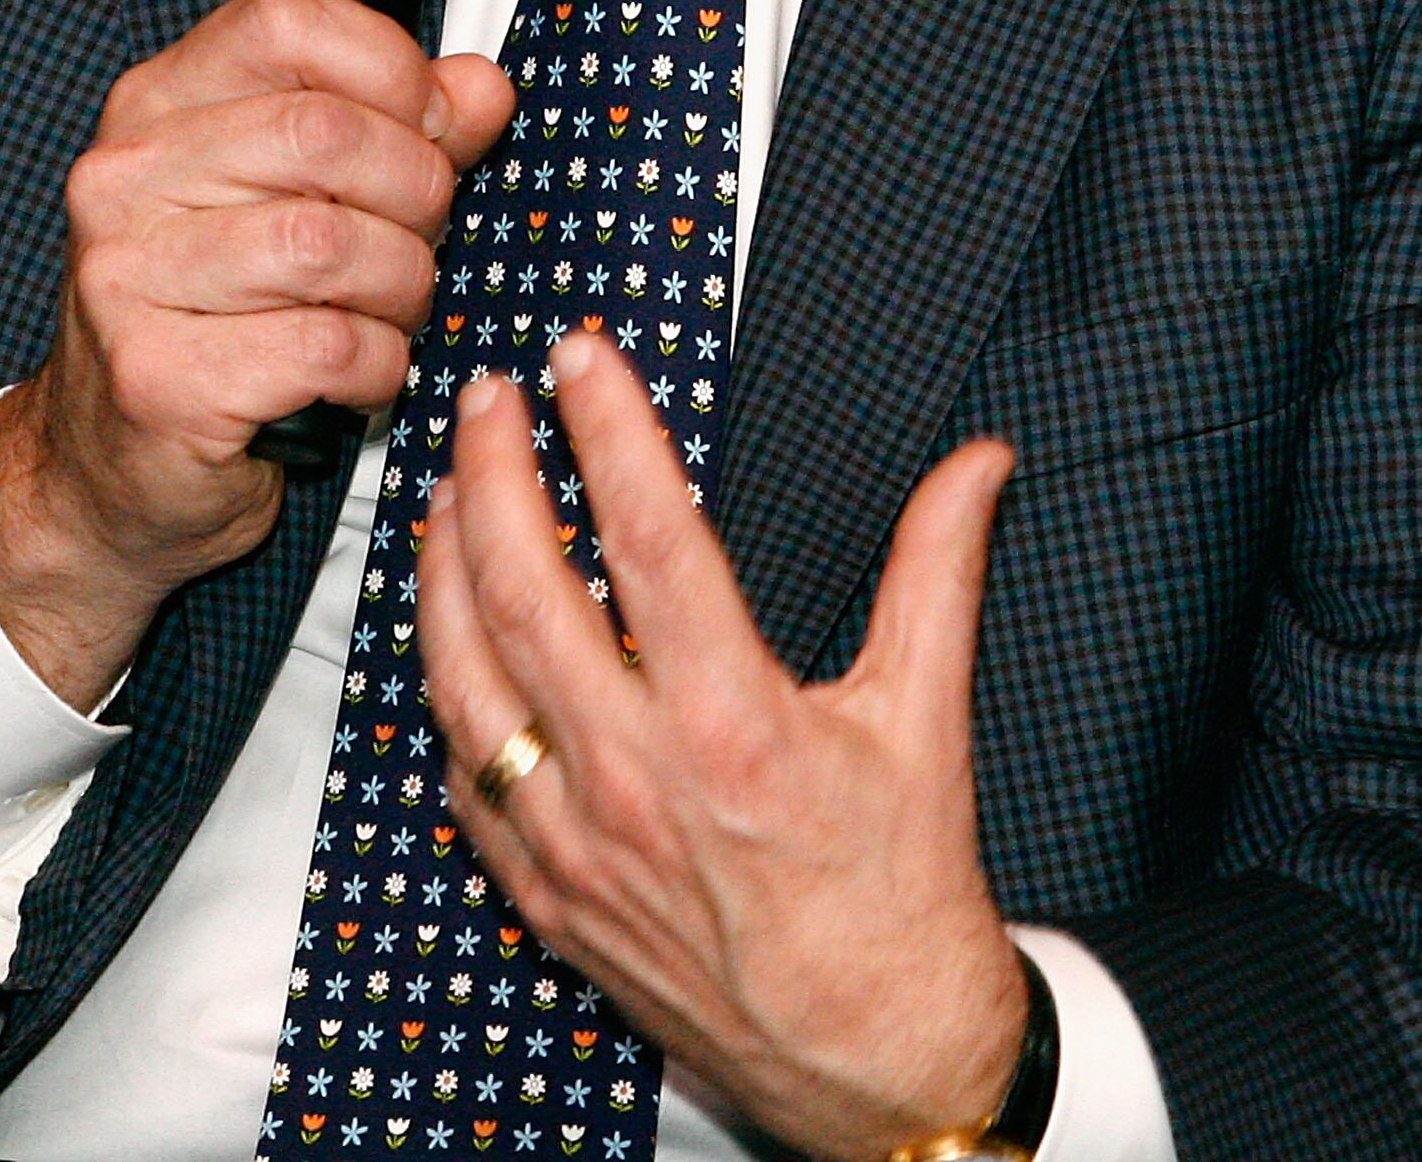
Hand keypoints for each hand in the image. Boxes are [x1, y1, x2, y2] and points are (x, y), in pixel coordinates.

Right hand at [0, 0, 512, 708]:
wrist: (108, 465)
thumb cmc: (217, 314)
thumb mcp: (296, 195)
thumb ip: (397, 128)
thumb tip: (482, 88)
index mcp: (156, 105)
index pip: (287, 21)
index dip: (389, 67)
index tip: (425, 124)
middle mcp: (125, 178)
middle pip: (327, 133)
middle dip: (416, 191)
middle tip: (421, 236)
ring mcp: (128, 278)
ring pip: (334, 244)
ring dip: (402, 285)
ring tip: (392, 308)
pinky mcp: (159, 377)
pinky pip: (325, 345)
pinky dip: (376, 364)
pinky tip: (357, 372)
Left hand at [416, 331, 1027, 1160]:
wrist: (882, 1065)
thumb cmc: (904, 892)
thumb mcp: (927, 719)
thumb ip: (938, 572)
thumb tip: (979, 463)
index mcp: (734, 723)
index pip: (647, 536)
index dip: (608, 429)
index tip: (582, 357)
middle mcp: (639, 778)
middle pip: (528, 591)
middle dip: (496, 472)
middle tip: (490, 396)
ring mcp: (579, 843)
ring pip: (467, 678)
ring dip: (443, 570)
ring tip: (446, 488)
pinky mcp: (549, 897)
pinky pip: (464, 778)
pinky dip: (444, 692)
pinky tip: (446, 634)